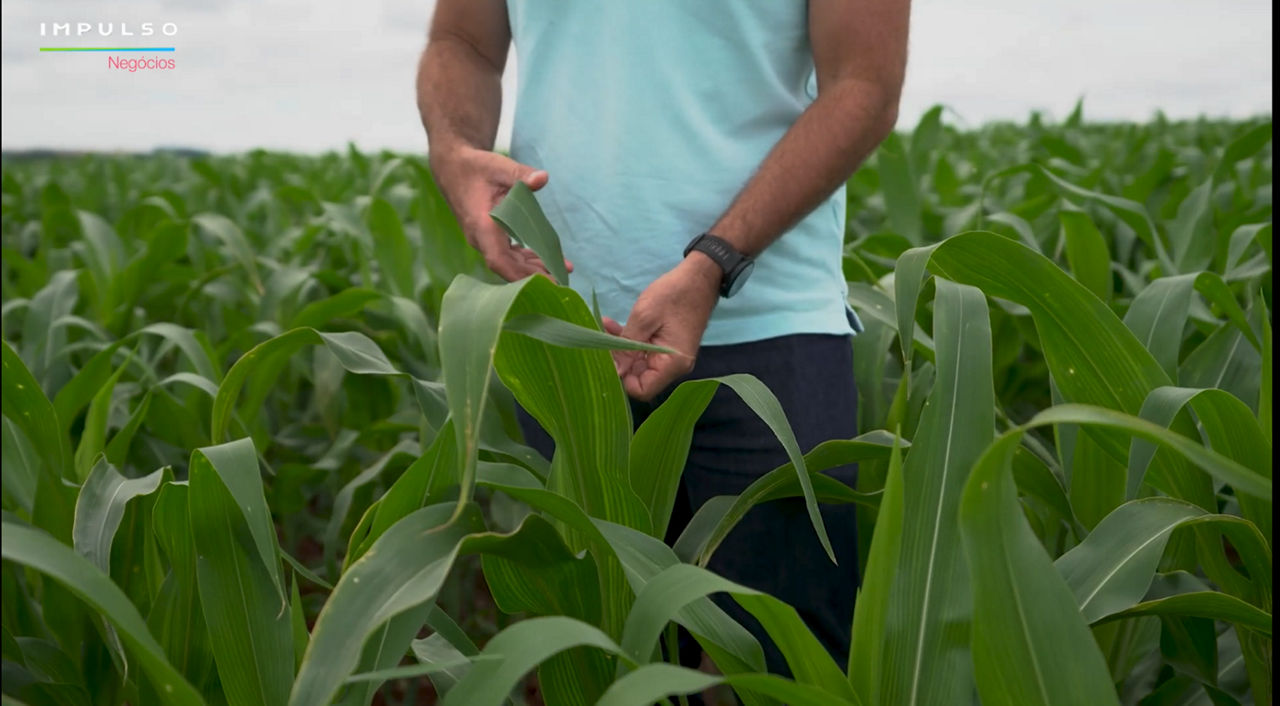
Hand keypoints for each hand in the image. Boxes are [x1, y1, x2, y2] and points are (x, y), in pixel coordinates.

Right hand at [430, 147, 572, 280]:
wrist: (453, 168)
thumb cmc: (476, 167)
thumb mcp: (498, 166)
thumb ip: (521, 174)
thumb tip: (543, 178)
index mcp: (481, 225)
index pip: (498, 260)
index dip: (519, 275)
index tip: (543, 282)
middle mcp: (481, 238)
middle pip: (508, 267)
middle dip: (534, 276)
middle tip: (563, 282)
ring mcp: (484, 240)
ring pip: (510, 262)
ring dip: (534, 269)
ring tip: (563, 271)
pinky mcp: (490, 237)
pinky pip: (509, 254)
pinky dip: (528, 259)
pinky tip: (548, 260)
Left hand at [612, 254, 720, 399]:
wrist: (699, 277)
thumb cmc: (673, 295)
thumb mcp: (644, 317)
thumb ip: (626, 346)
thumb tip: (612, 371)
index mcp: (672, 364)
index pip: (642, 390)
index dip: (621, 379)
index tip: (607, 358)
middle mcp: (674, 367)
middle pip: (639, 378)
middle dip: (618, 360)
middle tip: (601, 338)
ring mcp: (671, 357)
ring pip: (638, 364)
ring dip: (621, 348)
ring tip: (606, 326)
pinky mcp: (667, 347)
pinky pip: (645, 353)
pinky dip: (630, 342)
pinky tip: (616, 326)